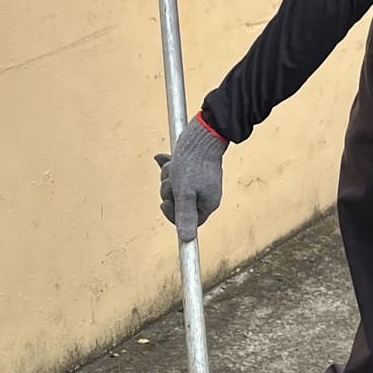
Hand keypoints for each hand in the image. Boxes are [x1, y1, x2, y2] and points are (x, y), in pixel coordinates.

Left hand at [155, 116, 226, 242]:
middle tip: (172, 180)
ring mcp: (199, 181)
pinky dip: (169, 166)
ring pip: (175, 187)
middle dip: (169, 191)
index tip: (165, 203)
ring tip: (173, 165)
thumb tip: (186, 239)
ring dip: (168, 177)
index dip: (173, 214)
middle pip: (178, 203)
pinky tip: (164, 159)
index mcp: (207, 203)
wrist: (202, 132)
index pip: (187, 221)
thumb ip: (185, 215)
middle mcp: (205, 194)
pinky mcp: (193, 169)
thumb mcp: (184, 192)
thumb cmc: (193, 162)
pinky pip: (176, 173)